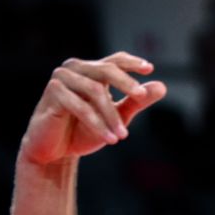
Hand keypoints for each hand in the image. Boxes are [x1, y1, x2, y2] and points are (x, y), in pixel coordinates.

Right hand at [20, 53, 166, 164]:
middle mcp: (75, 69)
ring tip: (123, 136)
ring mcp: (62, 78)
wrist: (53, 153)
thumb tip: (161, 87)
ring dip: (111, 116)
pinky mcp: (53, 92)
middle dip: (126, 83)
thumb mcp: (115, 117)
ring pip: (95, 90)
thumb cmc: (82, 132)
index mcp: (90, 71)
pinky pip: (81, 106)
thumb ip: (135, 102)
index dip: (132, 63)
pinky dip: (97, 124)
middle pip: (106, 69)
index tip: (149, 70)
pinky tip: (110, 139)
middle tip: (142, 97)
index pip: (114, 61)